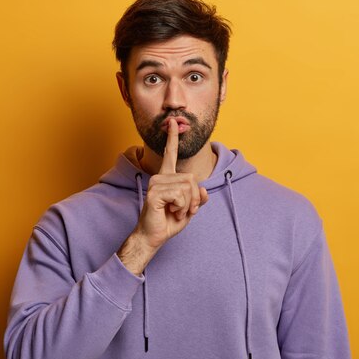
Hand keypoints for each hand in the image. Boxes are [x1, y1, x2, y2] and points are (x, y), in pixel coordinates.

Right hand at [117, 118, 208, 274]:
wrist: (153, 236)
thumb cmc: (168, 222)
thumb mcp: (189, 209)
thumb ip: (198, 198)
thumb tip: (204, 191)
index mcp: (167, 177)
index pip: (170, 154)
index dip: (172, 138)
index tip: (172, 122)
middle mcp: (160, 177)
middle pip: (192, 179)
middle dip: (194, 198)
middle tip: (183, 210)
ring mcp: (156, 183)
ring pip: (187, 188)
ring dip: (187, 205)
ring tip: (175, 212)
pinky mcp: (154, 193)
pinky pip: (180, 196)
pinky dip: (181, 208)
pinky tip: (171, 212)